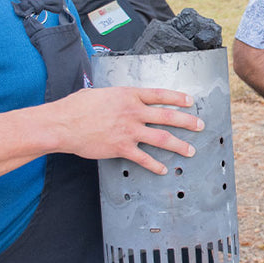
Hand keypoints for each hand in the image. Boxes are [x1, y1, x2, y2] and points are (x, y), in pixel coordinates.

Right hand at [54, 87, 204, 175]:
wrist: (63, 124)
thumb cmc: (78, 106)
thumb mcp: (102, 93)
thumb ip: (119, 97)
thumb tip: (126, 100)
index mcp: (129, 95)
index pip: (160, 95)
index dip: (178, 98)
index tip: (190, 101)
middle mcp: (133, 112)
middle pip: (168, 116)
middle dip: (187, 121)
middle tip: (200, 125)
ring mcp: (129, 130)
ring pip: (162, 138)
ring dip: (179, 145)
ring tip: (190, 150)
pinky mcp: (121, 148)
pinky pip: (144, 158)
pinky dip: (155, 165)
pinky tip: (164, 169)